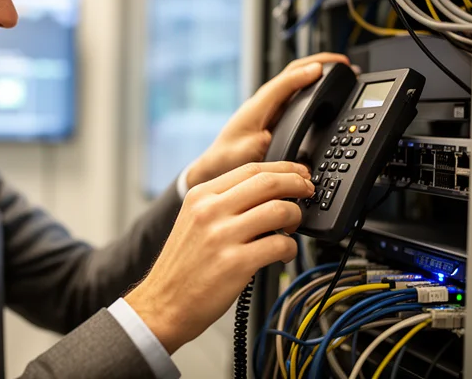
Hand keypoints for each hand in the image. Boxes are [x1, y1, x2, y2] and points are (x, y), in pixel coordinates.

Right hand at [125, 161, 313, 353]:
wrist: (163, 303)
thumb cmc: (183, 266)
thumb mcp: (192, 220)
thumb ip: (223, 202)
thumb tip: (267, 191)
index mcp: (200, 196)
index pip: (251, 169)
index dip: (283, 169)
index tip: (298, 174)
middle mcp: (210, 211)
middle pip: (268, 183)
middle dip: (298, 185)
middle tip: (308, 192)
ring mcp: (223, 236)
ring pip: (280, 210)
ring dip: (296, 217)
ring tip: (292, 228)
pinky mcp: (236, 263)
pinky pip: (280, 244)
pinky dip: (290, 248)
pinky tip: (283, 254)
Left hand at [185, 53, 350, 190]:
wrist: (213, 168)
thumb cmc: (226, 159)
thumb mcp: (249, 151)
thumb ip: (269, 138)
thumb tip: (296, 137)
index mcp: (259, 105)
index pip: (288, 78)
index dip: (311, 70)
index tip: (333, 67)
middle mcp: (264, 101)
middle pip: (295, 72)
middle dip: (321, 64)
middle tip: (345, 65)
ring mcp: (269, 107)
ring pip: (296, 80)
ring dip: (318, 73)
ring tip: (340, 72)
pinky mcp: (272, 116)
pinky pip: (295, 94)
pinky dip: (312, 87)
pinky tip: (323, 91)